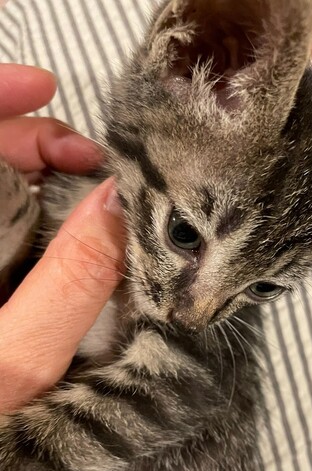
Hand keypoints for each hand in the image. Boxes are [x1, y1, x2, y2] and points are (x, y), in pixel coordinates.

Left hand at [0, 64, 124, 409]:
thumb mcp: (21, 360)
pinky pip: (8, 217)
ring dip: (36, 170)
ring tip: (83, 178)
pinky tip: (63, 213)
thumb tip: (118, 210)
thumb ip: (71, 284)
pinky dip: (34, 203)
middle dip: (29, 138)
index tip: (43, 86)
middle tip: (85, 154)